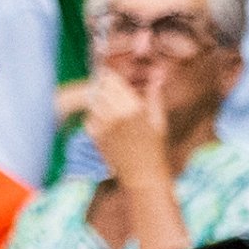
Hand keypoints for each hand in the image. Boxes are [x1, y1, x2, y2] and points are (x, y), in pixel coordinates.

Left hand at [81, 67, 171, 188]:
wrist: (142, 175)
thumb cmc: (154, 146)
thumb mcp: (158, 119)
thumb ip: (154, 94)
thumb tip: (158, 73)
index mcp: (133, 107)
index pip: (111, 78)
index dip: (111, 74)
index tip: (115, 75)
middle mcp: (114, 113)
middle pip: (100, 86)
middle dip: (106, 85)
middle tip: (114, 91)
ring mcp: (101, 123)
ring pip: (93, 99)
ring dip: (101, 99)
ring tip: (114, 108)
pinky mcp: (93, 133)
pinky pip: (90, 114)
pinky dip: (96, 114)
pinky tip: (109, 123)